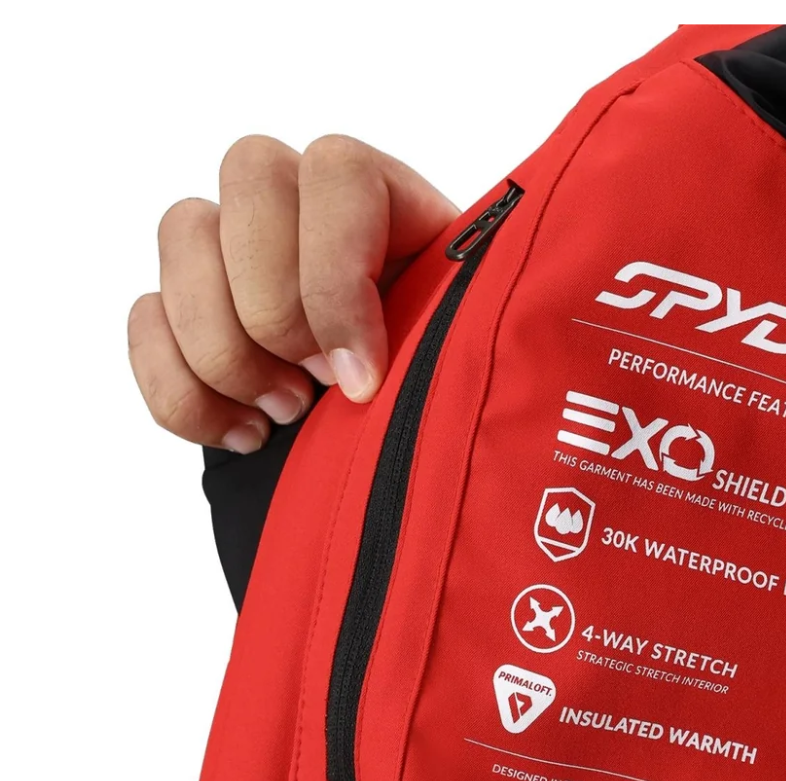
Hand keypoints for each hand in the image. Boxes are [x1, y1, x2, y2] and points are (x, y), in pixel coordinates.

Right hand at [129, 135, 456, 451]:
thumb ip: (477, 330)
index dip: (338, 278)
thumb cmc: (460, 394)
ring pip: (182, 235)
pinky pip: (145, 319)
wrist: (419, 448)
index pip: (340, 172)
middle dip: (276, 308)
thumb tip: (431, 357)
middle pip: (249, 179)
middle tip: (316, 392)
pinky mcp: (187, 306)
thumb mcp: (485, 356)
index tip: (361, 380)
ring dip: (224, 348)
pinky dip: (181, 391)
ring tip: (285, 417)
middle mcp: (304, 201)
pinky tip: (243, 437)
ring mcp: (236, 246)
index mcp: (389, 200)